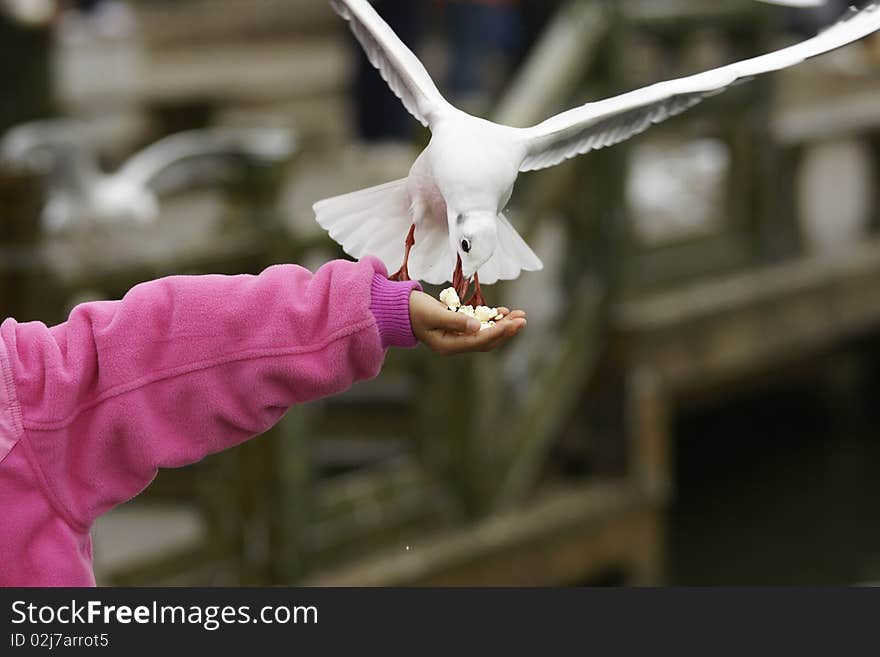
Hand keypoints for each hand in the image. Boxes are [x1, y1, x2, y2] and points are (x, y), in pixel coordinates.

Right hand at [408, 291, 526, 354]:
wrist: (399, 308)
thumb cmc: (413, 310)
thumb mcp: (433, 313)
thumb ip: (455, 320)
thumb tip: (478, 327)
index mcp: (448, 346)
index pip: (479, 341)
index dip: (498, 331)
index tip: (514, 323)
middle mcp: (454, 345)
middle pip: (486, 340)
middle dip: (506, 330)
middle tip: (523, 319)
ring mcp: (456, 337)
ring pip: (485, 334)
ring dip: (502, 325)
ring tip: (519, 315)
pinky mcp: (458, 328)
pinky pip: (479, 326)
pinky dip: (491, 319)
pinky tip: (503, 312)